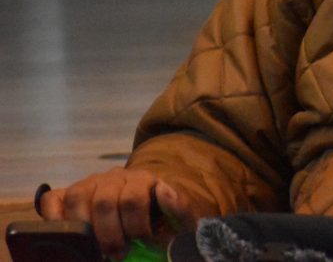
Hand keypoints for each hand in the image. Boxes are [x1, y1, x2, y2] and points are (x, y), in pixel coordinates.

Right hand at [39, 167, 194, 258]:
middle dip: (110, 234)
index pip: (134, 198)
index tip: (141, 244)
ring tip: (95, 249)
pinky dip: (53, 218)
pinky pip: (53, 199)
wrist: (147, 219)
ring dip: (84, 228)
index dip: (136, 227)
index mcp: (142, 179)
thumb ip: (179, 206)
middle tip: (117, 254)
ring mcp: (89, 184)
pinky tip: (68, 235)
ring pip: (77, 197)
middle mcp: (114, 177)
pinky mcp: (67, 194)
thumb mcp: (180, 219)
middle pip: (104, 200)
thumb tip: (164, 190)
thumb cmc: (162, 223)